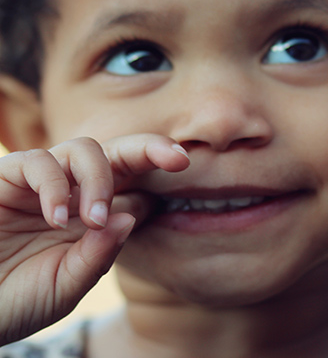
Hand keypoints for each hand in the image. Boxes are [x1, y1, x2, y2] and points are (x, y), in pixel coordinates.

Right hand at [0, 135, 188, 344]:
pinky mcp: (5, 180)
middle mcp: (74, 196)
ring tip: (92, 220)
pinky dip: (54, 186)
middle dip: (150, 149)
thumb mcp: (66, 287)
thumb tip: (130, 215)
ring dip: (98, 179)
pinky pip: (37, 162)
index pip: (135, 187)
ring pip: (83, 149)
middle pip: (118, 155)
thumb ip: (98, 256)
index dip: (159, 180)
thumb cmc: (15, 302)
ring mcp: (41, 185)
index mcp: (95, 220)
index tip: (185, 174)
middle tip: (178, 158)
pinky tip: (55, 219)